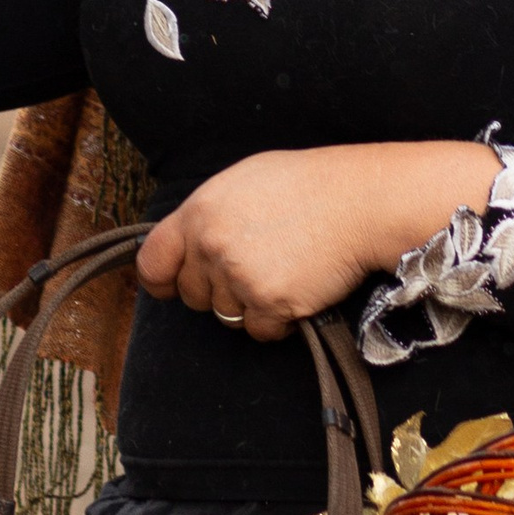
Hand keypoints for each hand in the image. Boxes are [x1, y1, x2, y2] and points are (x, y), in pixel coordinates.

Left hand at [137, 141, 497, 340]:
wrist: (361, 201)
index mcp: (200, 210)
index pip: (152, 260)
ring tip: (284, 271)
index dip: (161, 280)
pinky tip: (299, 288)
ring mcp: (239, 276)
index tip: (172, 287)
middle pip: (193, 295)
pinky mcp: (270, 302)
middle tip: (257, 267)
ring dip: (251, 306)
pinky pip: (259, 332)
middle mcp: (212, 244)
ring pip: (226, 317)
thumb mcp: (245, 182)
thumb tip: (187, 245)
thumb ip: (209, 216)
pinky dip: (278, 321)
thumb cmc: (309, 186)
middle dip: (219, 291)